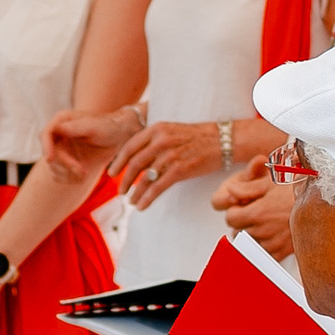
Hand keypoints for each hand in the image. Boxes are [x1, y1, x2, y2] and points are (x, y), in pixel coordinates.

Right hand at [40, 103, 142, 180]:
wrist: (120, 138)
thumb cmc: (110, 128)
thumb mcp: (95, 127)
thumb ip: (75, 127)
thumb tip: (56, 129)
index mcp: (62, 120)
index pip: (45, 134)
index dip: (46, 147)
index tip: (51, 159)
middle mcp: (58, 134)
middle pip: (50, 154)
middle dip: (65, 165)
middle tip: (83, 173)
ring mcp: (60, 149)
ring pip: (54, 167)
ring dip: (68, 174)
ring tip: (85, 174)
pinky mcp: (65, 162)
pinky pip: (59, 175)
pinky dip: (70, 179)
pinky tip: (83, 176)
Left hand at [109, 121, 224, 209]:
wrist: (223, 140)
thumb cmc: (198, 137)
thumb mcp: (172, 130)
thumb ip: (154, 141)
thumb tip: (137, 158)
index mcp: (156, 129)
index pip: (129, 146)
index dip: (118, 162)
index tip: (112, 173)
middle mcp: (161, 141)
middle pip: (134, 163)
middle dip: (124, 180)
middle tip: (120, 191)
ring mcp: (170, 156)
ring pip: (145, 178)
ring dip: (135, 193)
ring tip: (131, 201)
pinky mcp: (180, 170)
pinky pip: (157, 188)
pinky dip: (147, 199)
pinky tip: (142, 206)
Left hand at [214, 165, 294, 260]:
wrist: (323, 203)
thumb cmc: (299, 190)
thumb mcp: (271, 182)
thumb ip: (246, 188)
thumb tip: (230, 191)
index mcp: (257, 213)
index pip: (230, 218)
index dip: (235, 210)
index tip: (243, 207)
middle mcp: (264, 231)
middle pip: (238, 232)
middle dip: (243, 223)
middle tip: (254, 214)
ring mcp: (274, 243)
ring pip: (250, 245)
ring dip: (253, 236)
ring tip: (265, 224)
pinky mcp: (284, 252)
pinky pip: (265, 255)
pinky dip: (266, 247)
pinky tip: (273, 235)